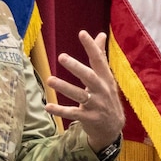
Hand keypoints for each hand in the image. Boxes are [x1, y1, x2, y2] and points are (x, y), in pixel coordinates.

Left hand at [47, 31, 124, 151]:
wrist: (113, 127)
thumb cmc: (106, 97)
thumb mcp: (106, 77)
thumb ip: (101, 56)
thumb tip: (101, 34)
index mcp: (106, 78)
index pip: (99, 60)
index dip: (91, 47)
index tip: (82, 33)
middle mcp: (102, 90)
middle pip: (89, 77)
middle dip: (76, 67)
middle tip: (61, 56)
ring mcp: (96, 105)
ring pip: (79, 95)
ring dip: (64, 87)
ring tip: (50, 80)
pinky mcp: (89, 118)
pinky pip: (73, 114)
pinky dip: (60, 111)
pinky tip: (48, 107)